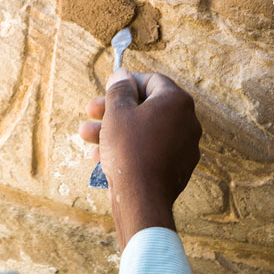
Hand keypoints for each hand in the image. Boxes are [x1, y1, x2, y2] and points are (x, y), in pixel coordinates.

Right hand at [79, 69, 201, 249]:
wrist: (142, 198)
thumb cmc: (129, 149)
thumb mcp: (117, 112)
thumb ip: (119, 89)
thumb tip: (121, 75)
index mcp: (177, 101)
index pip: (151, 80)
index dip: (126, 82)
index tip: (107, 89)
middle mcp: (187, 121)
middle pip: (146, 107)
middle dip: (114, 109)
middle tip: (90, 111)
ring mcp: (184, 146)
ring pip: (144, 130)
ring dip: (114, 130)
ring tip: (86, 136)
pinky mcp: (176, 167)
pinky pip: (150, 150)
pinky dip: (128, 149)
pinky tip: (101, 156)